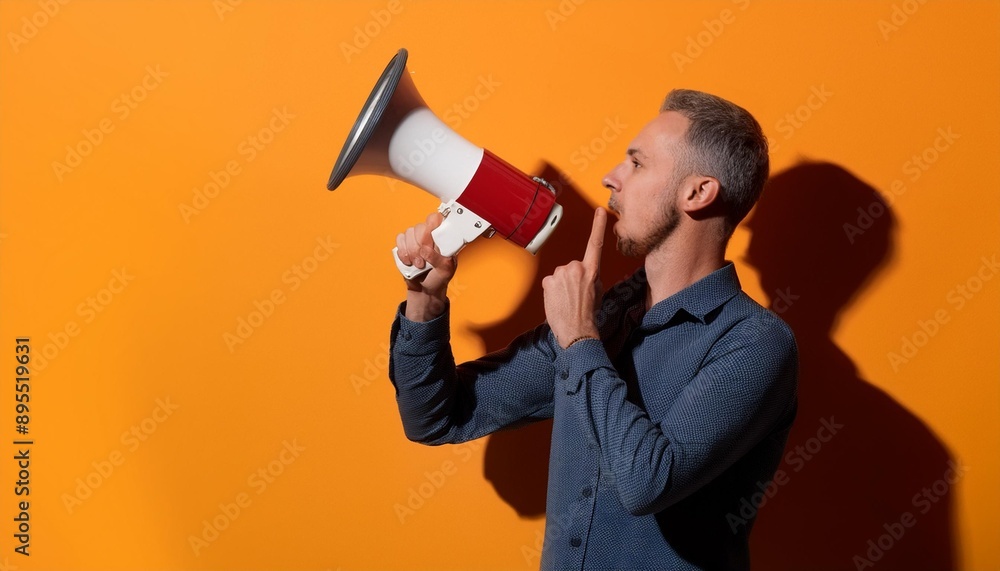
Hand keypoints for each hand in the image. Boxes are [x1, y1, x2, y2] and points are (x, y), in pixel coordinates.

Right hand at [396, 212, 456, 320]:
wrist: (425, 289)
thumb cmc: (439, 277)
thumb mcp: (446, 271)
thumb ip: (440, 259)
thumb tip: (426, 251)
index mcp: (442, 237)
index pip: (437, 219)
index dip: (432, 227)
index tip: (431, 243)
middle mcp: (429, 234)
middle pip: (420, 227)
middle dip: (421, 245)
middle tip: (424, 259)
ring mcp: (416, 239)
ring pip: (409, 233)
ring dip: (412, 251)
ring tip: (419, 264)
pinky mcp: (404, 245)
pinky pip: (399, 240)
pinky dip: (403, 253)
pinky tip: (409, 262)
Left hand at [543, 207, 605, 347]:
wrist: (577, 331)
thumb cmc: (588, 314)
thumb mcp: (598, 291)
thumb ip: (591, 277)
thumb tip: (584, 273)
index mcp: (592, 270)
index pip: (595, 244)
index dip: (598, 226)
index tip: (600, 211)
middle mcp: (576, 268)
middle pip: (571, 268)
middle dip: (571, 279)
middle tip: (575, 296)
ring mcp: (561, 273)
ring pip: (559, 276)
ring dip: (561, 286)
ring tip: (567, 301)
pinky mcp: (549, 281)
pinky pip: (550, 283)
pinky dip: (552, 291)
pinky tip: (558, 302)